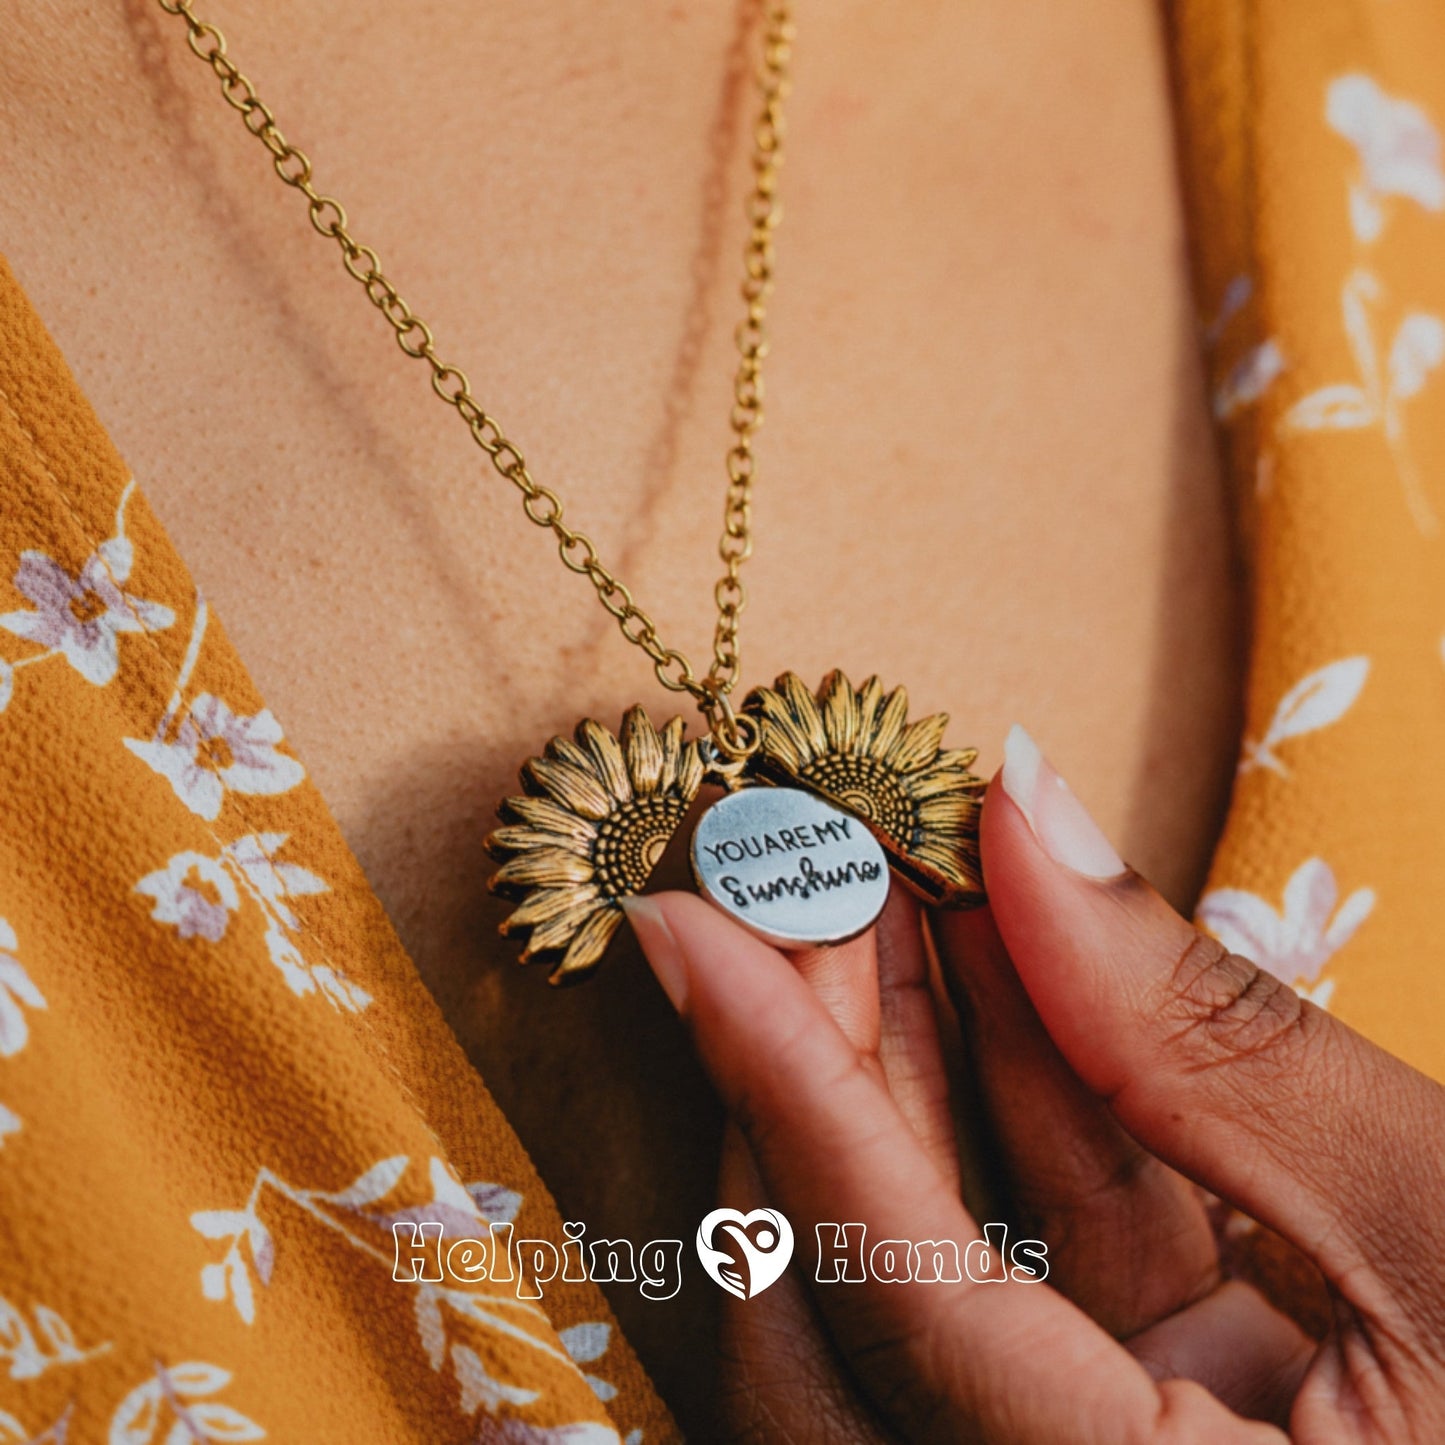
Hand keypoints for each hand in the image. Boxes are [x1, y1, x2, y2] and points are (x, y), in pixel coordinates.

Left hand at [622, 725, 1444, 1442]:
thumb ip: (1214, 1033)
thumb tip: (1028, 815)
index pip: (895, 1296)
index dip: (784, 1084)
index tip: (686, 923)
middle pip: (853, 1313)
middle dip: (811, 1074)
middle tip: (783, 886)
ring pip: (928, 1283)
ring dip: (897, 1076)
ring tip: (868, 896)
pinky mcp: (1168, 1430)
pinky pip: (1039, 1272)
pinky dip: (1013, 1114)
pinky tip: (989, 969)